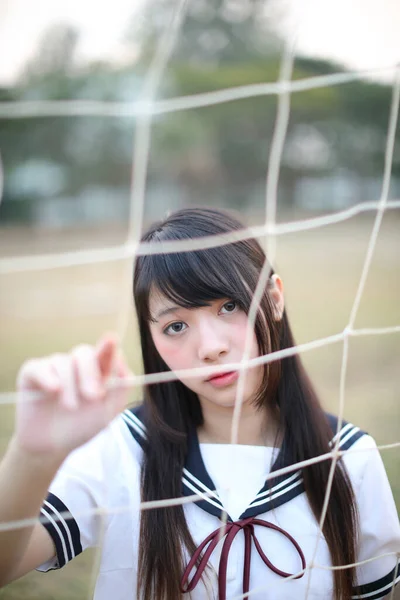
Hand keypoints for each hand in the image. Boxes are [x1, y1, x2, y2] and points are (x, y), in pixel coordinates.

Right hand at [14, 334, 130, 458]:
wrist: (52, 448)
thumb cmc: (82, 427)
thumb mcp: (107, 413)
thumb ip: (120, 390)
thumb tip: (122, 365)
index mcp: (98, 371)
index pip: (105, 352)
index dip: (108, 345)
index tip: (111, 341)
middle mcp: (76, 365)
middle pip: (84, 353)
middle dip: (89, 373)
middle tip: (93, 396)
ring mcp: (54, 368)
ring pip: (63, 363)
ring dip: (70, 386)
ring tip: (71, 408)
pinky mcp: (32, 374)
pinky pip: (39, 367)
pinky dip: (47, 376)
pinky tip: (54, 389)